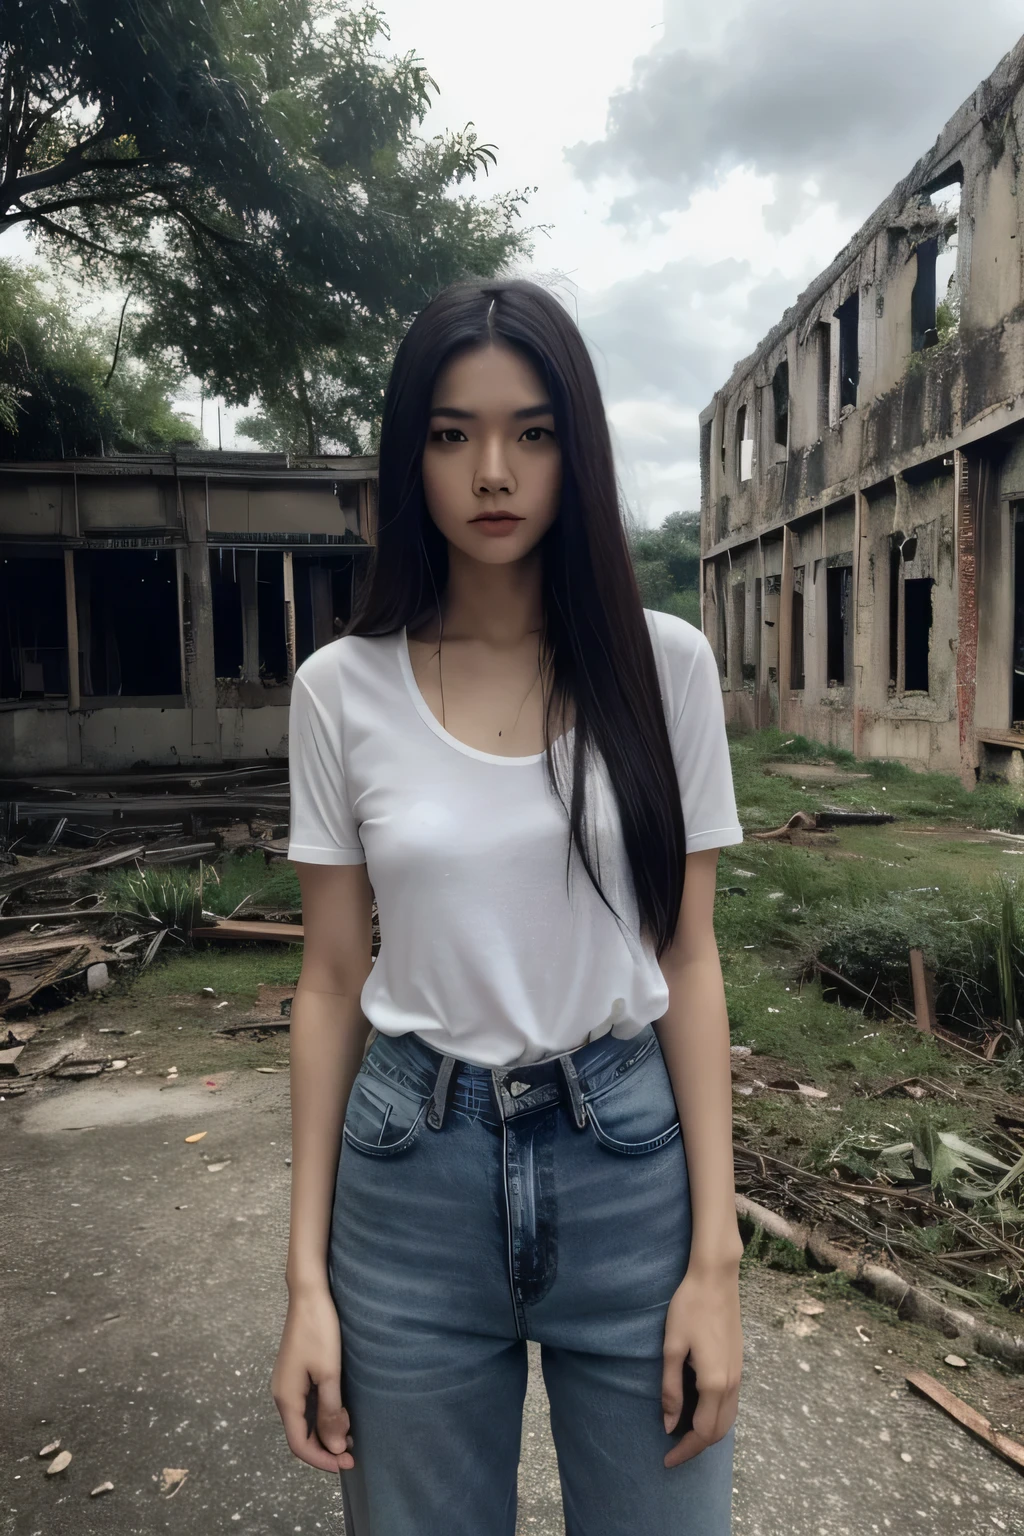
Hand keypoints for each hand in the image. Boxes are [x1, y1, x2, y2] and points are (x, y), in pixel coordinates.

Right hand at [271, 1283, 354, 1472]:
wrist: (309, 1295)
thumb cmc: (319, 1331)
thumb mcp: (329, 1373)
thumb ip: (330, 1412)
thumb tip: (335, 1447)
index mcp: (286, 1398)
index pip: (299, 1444)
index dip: (322, 1460)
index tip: (347, 1464)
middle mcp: (282, 1395)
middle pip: (301, 1435)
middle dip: (326, 1447)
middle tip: (354, 1451)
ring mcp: (288, 1384)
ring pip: (305, 1421)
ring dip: (326, 1431)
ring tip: (351, 1431)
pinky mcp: (296, 1375)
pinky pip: (307, 1405)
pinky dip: (323, 1415)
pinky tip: (341, 1411)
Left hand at [661, 1261, 742, 1467]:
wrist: (716, 1279)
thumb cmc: (689, 1308)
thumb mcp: (672, 1347)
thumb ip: (670, 1389)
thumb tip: (669, 1424)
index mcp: (714, 1383)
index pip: (702, 1432)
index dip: (684, 1450)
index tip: (666, 1460)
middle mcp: (732, 1384)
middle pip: (718, 1431)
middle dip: (696, 1447)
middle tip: (672, 1452)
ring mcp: (739, 1375)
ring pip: (728, 1420)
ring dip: (708, 1433)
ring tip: (684, 1436)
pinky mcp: (739, 1365)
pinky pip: (731, 1405)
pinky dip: (717, 1418)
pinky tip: (700, 1412)